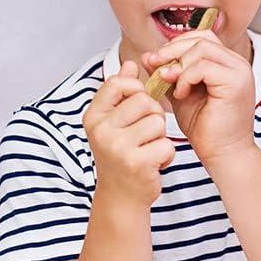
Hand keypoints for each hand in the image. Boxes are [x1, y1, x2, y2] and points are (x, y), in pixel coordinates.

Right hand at [83, 62, 174, 208]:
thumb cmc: (120, 154)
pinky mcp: (138, 163)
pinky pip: (167, 143)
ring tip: (148, 148)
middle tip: (146, 133)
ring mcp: (118, 147)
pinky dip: (166, 154)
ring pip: (157, 121)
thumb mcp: (114, 122)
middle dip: (153, 114)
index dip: (135, 88)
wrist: (121, 197)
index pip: (117, 83)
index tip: (138, 102)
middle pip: (144, 100)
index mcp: (93, 116)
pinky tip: (154, 164)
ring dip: (160, 135)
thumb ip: (121, 92)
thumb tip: (130, 63)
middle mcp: (101, 131)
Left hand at [141, 31, 254, 164]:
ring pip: (202, 48)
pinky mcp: (235, 82)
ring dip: (179, 65)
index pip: (201, 37)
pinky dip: (186, 77)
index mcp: (227, 63)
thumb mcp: (180, 94)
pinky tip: (181, 94)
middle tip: (156, 67)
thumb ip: (167, 74)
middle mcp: (237, 63)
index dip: (177, 45)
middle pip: (201, 38)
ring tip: (171, 85)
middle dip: (173, 51)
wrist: (222, 155)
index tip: (157, 61)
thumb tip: (147, 55)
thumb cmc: (205, 129)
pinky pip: (203, 66)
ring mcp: (239, 71)